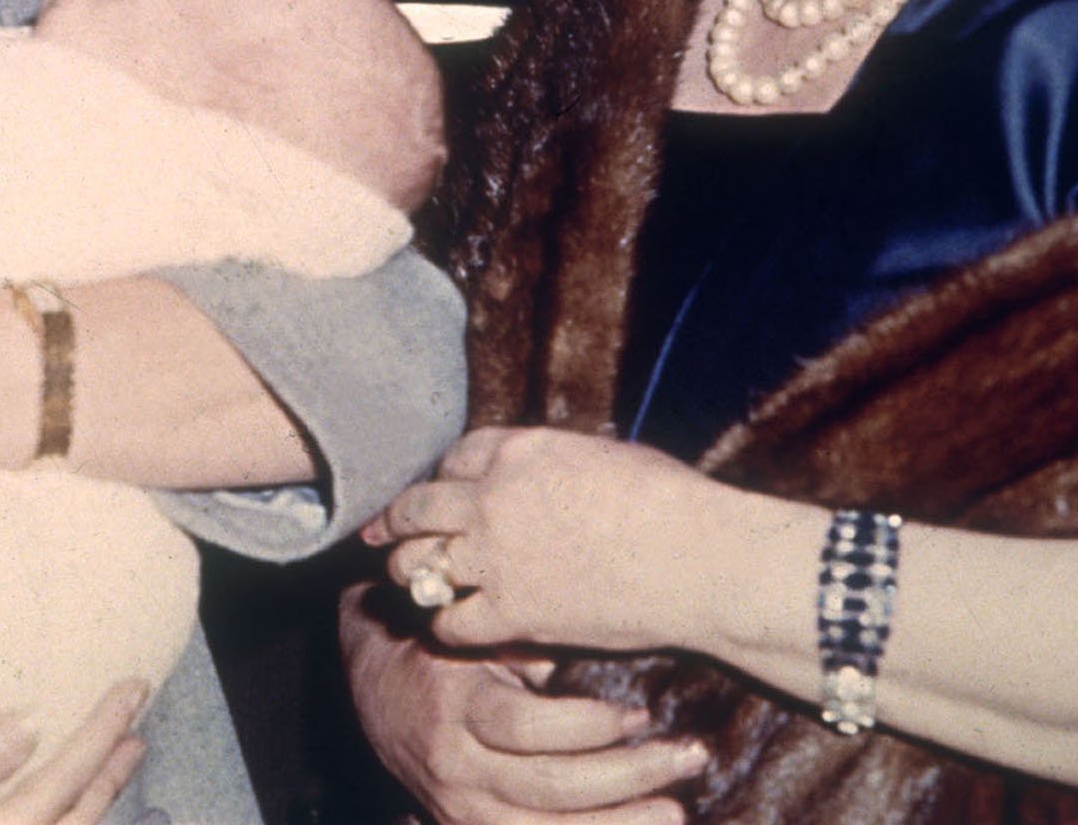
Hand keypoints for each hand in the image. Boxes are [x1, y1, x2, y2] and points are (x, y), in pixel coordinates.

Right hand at [0, 680, 150, 823]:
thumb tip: (31, 724)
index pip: (64, 779)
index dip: (101, 732)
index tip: (132, 689)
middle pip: (78, 817)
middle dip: (110, 770)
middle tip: (138, 725)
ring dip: (97, 801)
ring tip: (117, 765)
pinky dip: (67, 824)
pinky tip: (64, 811)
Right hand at [340, 584, 703, 824]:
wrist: (372, 688)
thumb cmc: (442, 649)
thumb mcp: (480, 637)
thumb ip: (535, 650)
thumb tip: (610, 649)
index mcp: (458, 709)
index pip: (528, 727)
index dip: (591, 724)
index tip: (641, 712)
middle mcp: (456, 770)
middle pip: (550, 786)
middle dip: (629, 776)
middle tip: (689, 756)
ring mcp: (460, 810)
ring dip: (620, 823)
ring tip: (675, 809)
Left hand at [368, 426, 769, 654]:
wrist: (696, 559)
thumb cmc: (670, 503)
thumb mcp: (603, 456)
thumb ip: (556, 463)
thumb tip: (548, 474)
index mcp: (517, 450)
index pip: (454, 459)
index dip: (443, 478)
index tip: (437, 493)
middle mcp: (491, 498)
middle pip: (418, 507)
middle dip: (396, 522)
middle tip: (380, 534)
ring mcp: (494, 557)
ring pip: (419, 565)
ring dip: (411, 574)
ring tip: (406, 583)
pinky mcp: (508, 612)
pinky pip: (448, 620)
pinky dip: (444, 624)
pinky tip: (451, 626)